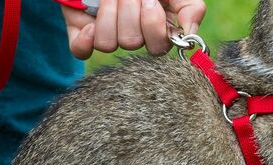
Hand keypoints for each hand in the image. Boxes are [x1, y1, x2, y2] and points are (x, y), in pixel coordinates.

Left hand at [62, 0, 205, 59]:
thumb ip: (190, 8)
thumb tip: (190, 33)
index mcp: (158, 29)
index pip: (159, 46)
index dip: (153, 25)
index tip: (151, 1)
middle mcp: (134, 37)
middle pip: (133, 42)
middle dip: (129, 12)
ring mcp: (108, 37)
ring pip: (108, 43)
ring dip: (109, 13)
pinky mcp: (82, 36)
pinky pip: (81, 51)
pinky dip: (85, 38)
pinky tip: (90, 21)